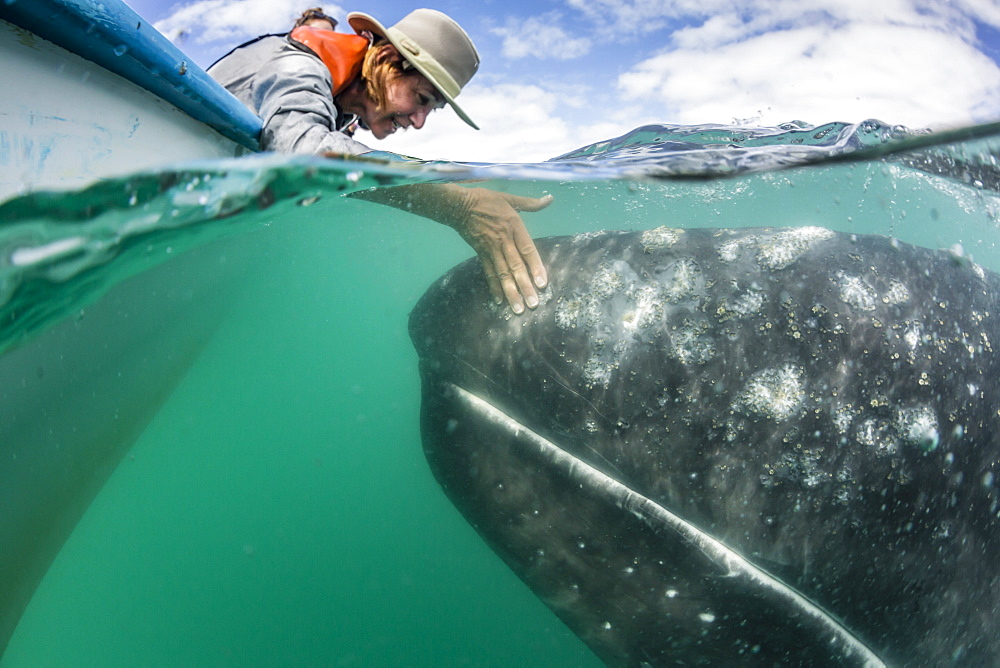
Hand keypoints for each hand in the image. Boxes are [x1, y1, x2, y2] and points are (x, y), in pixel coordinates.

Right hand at [445, 186, 552, 313]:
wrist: (460, 205)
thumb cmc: (487, 200)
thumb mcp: (510, 198)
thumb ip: (531, 203)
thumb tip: (550, 199)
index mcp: (514, 227)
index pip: (528, 250)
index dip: (536, 267)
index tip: (542, 283)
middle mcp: (504, 241)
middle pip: (516, 267)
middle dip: (525, 287)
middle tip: (533, 304)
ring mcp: (491, 249)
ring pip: (503, 274)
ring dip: (511, 292)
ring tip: (518, 308)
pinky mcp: (481, 254)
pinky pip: (489, 273)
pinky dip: (494, 287)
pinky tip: (499, 300)